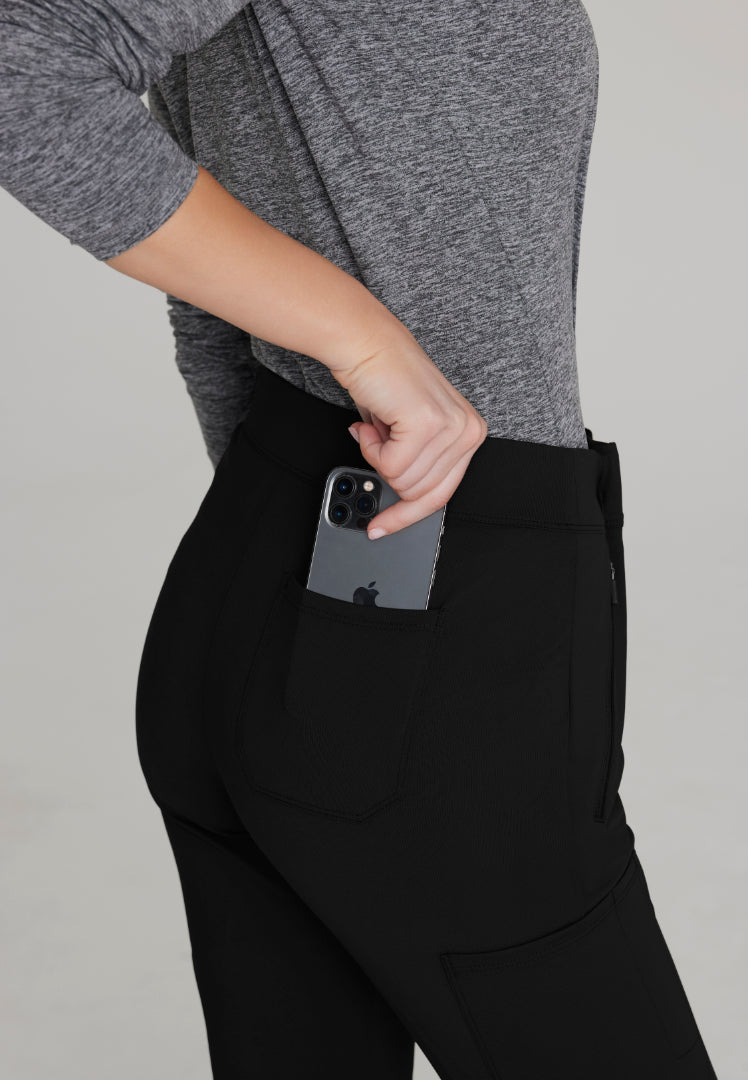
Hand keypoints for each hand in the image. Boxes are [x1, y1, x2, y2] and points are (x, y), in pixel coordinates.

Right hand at [330, 328, 487, 538]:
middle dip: (387, 471)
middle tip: (376, 441)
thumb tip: (400, 502)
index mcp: (470, 435)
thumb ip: (417, 467)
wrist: (366, 343)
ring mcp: (451, 428)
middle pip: (419, 493)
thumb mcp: (410, 433)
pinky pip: (389, 466)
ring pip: (402, 480)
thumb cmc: (384, 382)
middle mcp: (469, 432)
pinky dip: (371, 447)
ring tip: (377, 425)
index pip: (442, 494)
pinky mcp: (427, 424)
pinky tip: (372, 422)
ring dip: (377, 455)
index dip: (407, 516)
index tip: (382, 526)